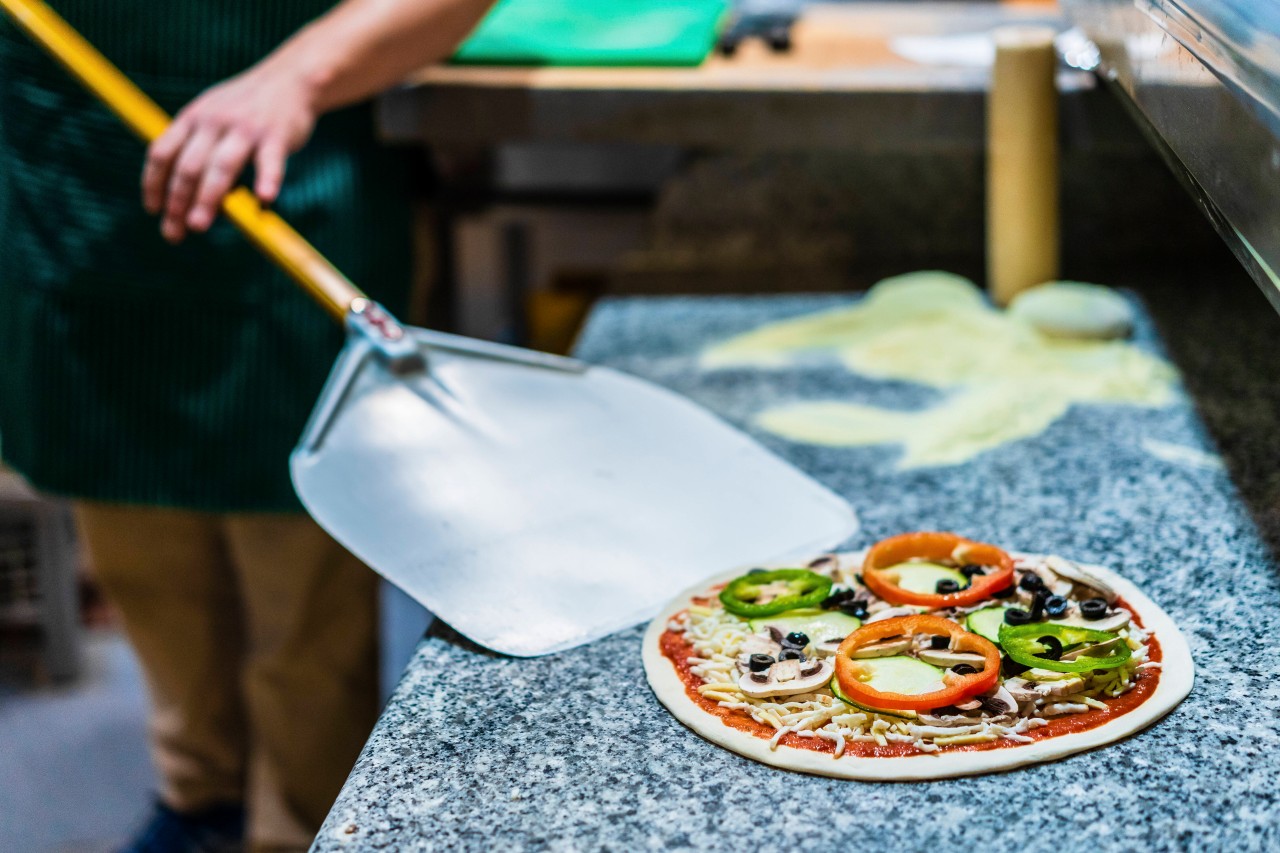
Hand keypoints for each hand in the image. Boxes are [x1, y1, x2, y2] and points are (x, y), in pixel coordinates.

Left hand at [142, 61, 317, 242]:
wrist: (291, 79)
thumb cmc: (248, 107)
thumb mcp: (213, 115)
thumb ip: (197, 147)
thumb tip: (185, 196)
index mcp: (193, 118)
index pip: (162, 153)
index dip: (153, 184)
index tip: (154, 211)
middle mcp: (214, 122)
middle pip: (188, 166)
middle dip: (177, 202)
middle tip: (173, 233)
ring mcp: (246, 129)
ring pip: (220, 167)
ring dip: (207, 198)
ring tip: (198, 225)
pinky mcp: (276, 136)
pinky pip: (270, 162)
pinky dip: (267, 180)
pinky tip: (264, 201)